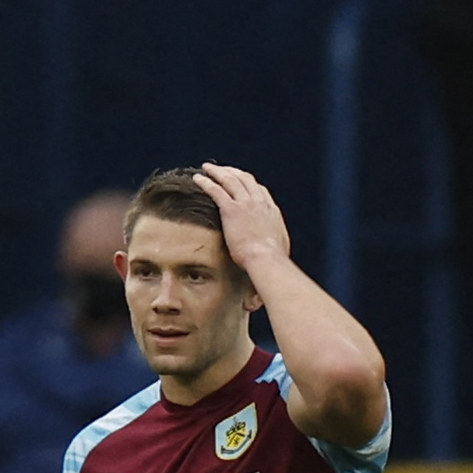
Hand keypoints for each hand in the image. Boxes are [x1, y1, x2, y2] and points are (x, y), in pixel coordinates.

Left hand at [192, 162, 290, 297]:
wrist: (267, 262)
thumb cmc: (273, 270)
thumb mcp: (274, 267)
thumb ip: (265, 274)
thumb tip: (255, 304)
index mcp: (272, 215)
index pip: (262, 195)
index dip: (251, 188)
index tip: (244, 186)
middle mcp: (261, 205)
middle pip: (248, 182)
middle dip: (235, 174)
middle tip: (225, 171)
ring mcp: (247, 205)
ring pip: (232, 180)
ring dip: (220, 172)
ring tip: (208, 169)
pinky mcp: (232, 209)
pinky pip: (217, 189)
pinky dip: (207, 182)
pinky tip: (198, 179)